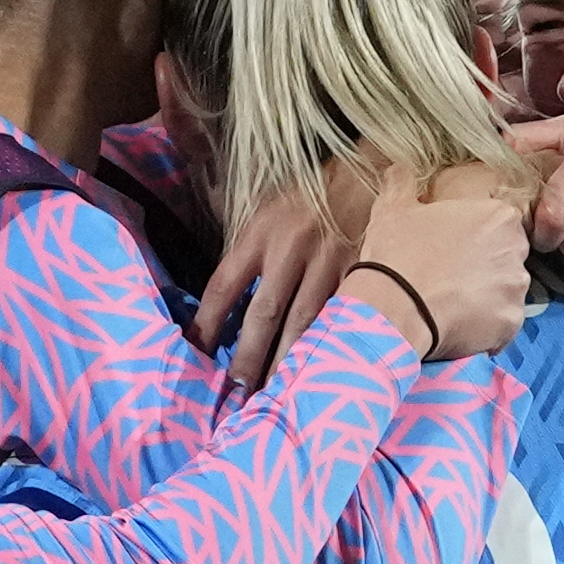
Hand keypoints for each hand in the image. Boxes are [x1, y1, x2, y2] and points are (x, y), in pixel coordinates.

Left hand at [192, 156, 382, 383]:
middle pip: (264, 313)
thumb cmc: (312, 197)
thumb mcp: (268, 209)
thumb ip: (248, 251)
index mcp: (260, 232)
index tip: (195, 352)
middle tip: (239, 390)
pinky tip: (323, 368)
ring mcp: (328, 262)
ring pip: (305, 323)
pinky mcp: (360, 272)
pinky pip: (342, 316)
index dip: (207, 322)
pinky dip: (330, 343)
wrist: (367, 171)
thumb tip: (223, 301)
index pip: (223, 285)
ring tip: (278, 393)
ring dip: (289, 361)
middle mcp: (290, 248)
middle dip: (249, 355)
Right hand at [350, 171, 528, 364]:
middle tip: (453, 273)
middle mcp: (516, 250)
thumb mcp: (393, 208)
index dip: (477, 235)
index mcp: (498, 216)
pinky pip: (502, 323)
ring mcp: (516, 289)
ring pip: (506, 290)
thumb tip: (399, 169)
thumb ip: (403, 183)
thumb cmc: (397, 253)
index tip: (455, 245)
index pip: (500, 222)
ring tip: (452, 301)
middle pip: (508, 256)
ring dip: (487, 296)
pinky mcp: (510, 324)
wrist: (393, 308)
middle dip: (486, 264)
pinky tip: (458, 322)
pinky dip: (486, 326)